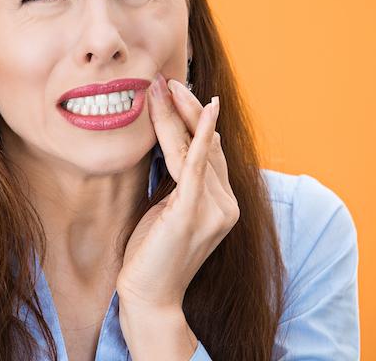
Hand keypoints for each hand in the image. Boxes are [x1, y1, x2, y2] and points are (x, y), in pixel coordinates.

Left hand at [116, 72, 238, 311]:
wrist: (150, 297)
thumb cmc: (153, 254)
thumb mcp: (168, 209)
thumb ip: (177, 182)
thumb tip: (170, 148)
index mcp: (222, 203)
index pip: (209, 150)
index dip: (193, 119)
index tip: (175, 91)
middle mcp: (225, 204)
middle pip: (206, 144)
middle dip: (186, 108)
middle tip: (168, 79)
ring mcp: (214, 210)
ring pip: (195, 150)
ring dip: (178, 114)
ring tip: (163, 86)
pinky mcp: (194, 213)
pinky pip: (196, 167)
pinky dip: (199, 137)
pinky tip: (203, 112)